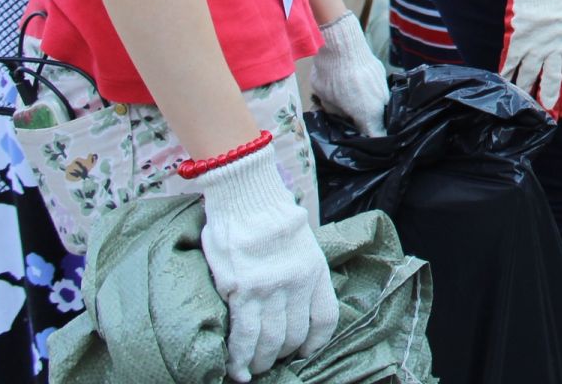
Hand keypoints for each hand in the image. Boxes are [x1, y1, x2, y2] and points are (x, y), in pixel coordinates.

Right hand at [194, 144, 337, 381]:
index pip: (325, 319)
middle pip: (294, 335)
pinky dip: (239, 358)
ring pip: (269, 342)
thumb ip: (303, 272)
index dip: (315, 343)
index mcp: (316, 271)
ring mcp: (270, 289)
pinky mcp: (242, 291)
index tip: (303, 352)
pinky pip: (243, 336)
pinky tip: (236, 369)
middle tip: (271, 361)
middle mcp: (297, 284)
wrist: (248, 196)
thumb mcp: (303, 243)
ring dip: (260, 362)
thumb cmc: (272, 216)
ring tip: (252, 371)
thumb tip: (295, 299)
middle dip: (282, 354)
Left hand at [309, 12, 386, 136]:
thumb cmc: (331, 74)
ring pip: (379, 104)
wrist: (344, 44)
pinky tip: (356, 86)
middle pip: (377, 120)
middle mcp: (381, 102)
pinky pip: (378, 89)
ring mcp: (384, 87)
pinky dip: (370, 91)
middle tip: (350, 120)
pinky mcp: (382, 74)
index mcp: (368, 114)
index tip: (359, 141)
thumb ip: (336, 111)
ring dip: (369, 106)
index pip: (375, 137)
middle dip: (366, 122)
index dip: (367, 141)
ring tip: (353, 101)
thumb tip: (340, 115)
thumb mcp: (326, 98)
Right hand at [498, 0, 561, 118]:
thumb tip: (557, 54)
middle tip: (545, 116)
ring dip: (525, 92)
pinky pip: (511, 62)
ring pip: (529, 75)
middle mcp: (554, 46)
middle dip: (548, 100)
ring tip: (522, 106)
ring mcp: (535, 43)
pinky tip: (505, 84)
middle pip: (551, 79)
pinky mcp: (517, 38)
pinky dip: (507, 74)